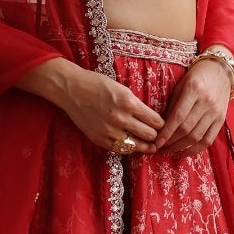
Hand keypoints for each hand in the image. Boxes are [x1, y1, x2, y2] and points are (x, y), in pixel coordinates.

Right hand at [19, 58, 162, 153]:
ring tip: (150, 145)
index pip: (155, 121)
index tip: (162, 125)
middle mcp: (120, 118)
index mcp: (128, 102)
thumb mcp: (122, 89)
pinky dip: (128, 148)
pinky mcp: (100, 139)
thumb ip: (136, 104)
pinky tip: (132, 145)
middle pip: (149, 135)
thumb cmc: (97, 84)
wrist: (72, 89)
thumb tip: (151, 119)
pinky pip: (120, 149)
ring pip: (136, 146)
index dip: (161, 124)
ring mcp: (109, 131)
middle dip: (155, 136)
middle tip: (157, 135)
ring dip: (144, 145)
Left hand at [152, 58, 230, 155]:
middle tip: (160, 148)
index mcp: (193, 90)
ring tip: (169, 151)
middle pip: (187, 129)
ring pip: (196, 136)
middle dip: (171, 142)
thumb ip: (172, 104)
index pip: (178, 116)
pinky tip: (184, 152)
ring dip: (181, 148)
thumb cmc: (196, 76)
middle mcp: (206, 102)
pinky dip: (195, 150)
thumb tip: (160, 126)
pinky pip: (208, 140)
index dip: (167, 132)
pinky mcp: (221, 120)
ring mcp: (215, 112)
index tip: (157, 142)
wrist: (221, 71)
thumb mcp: (181, 85)